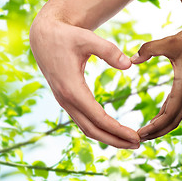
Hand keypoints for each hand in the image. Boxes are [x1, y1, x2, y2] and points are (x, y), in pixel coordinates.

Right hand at [29, 17, 139, 148]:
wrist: (44, 36)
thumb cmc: (67, 36)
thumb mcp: (87, 38)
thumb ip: (109, 50)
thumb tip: (129, 65)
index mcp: (72, 89)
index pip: (98, 118)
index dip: (118, 130)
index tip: (136, 137)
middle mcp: (66, 100)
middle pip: (92, 130)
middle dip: (115, 140)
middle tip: (138, 144)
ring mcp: (65, 101)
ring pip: (87, 128)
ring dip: (107, 137)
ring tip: (128, 141)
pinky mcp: (66, 99)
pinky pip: (83, 120)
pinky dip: (99, 128)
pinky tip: (112, 129)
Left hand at [131, 23, 181, 141]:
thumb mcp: (169, 42)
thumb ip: (149, 49)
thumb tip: (131, 60)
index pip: (168, 115)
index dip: (154, 127)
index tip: (139, 134)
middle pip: (172, 121)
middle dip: (156, 132)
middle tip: (138, 139)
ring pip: (175, 116)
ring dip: (161, 126)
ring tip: (145, 133)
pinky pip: (175, 106)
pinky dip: (165, 115)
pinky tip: (156, 118)